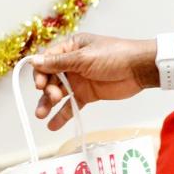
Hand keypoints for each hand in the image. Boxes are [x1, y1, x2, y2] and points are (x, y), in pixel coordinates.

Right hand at [30, 34, 152, 129]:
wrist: (140, 69)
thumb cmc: (114, 55)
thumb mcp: (84, 57)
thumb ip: (58, 63)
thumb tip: (33, 62)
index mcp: (70, 48)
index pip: (46, 61)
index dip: (40, 73)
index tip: (40, 85)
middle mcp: (71, 64)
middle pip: (50, 78)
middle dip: (47, 89)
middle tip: (54, 98)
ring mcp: (78, 80)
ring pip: (58, 93)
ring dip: (48, 103)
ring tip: (41, 115)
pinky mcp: (86, 94)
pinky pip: (71, 105)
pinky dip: (62, 115)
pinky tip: (53, 125)